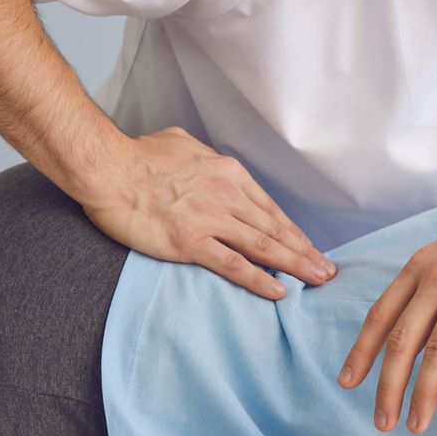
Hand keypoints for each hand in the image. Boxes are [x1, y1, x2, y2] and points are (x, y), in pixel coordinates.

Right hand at [79, 126, 335, 299]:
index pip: (270, 208)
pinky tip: (279, 292)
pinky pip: (233, 265)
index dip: (293, 231)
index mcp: (228, 174)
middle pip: (275, 229)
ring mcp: (211, 220)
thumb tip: (209, 162)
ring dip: (295, 266)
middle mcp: (228, 196)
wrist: (108, 168)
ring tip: (317, 281)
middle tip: (328, 271)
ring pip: (264, 247)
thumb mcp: (184, 144)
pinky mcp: (190, 242)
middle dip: (305, 252)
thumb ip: (205, 158)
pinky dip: (259, 280)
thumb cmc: (140, 155)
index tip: (309, 247)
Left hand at [337, 174, 436, 433]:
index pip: (381, 315)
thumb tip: (412, 337)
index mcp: (421, 265)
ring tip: (416, 425)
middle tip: (382, 423)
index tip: (347, 383)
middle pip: (403, 341)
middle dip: (388, 387)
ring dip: (424, 395)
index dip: (361, 352)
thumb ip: (429, 290)